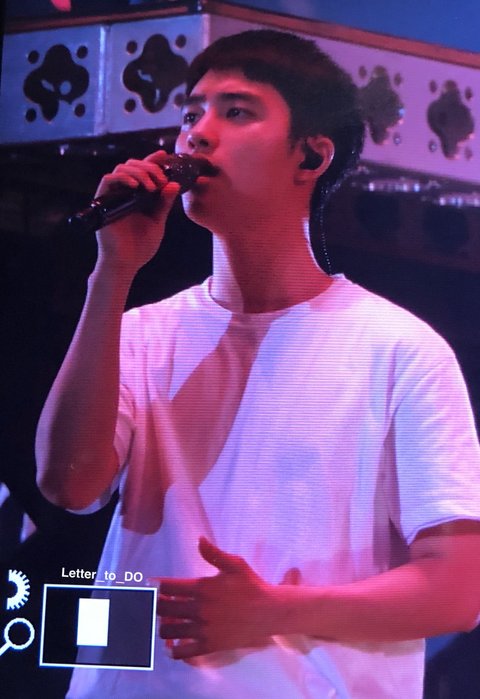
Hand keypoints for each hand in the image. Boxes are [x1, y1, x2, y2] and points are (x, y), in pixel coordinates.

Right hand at [94, 150, 180, 273]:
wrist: (126, 263)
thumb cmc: (140, 247)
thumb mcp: (158, 222)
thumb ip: (164, 204)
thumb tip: (174, 184)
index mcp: (138, 196)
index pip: (143, 171)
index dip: (152, 160)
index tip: (165, 155)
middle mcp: (125, 193)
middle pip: (132, 165)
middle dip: (149, 166)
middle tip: (161, 178)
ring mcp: (113, 197)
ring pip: (121, 169)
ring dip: (139, 171)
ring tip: (151, 185)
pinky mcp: (103, 202)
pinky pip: (108, 180)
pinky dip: (122, 179)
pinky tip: (136, 187)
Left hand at [156, 537, 276, 658]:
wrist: (269, 612)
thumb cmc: (251, 585)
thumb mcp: (235, 564)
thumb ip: (214, 553)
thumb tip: (199, 539)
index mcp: (202, 588)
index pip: (167, 587)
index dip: (157, 585)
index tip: (152, 585)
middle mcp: (199, 610)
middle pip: (162, 609)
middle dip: (156, 605)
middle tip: (158, 603)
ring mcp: (203, 630)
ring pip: (168, 631)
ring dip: (163, 626)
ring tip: (167, 621)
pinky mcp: (209, 646)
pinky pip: (183, 653)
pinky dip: (174, 650)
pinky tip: (173, 644)